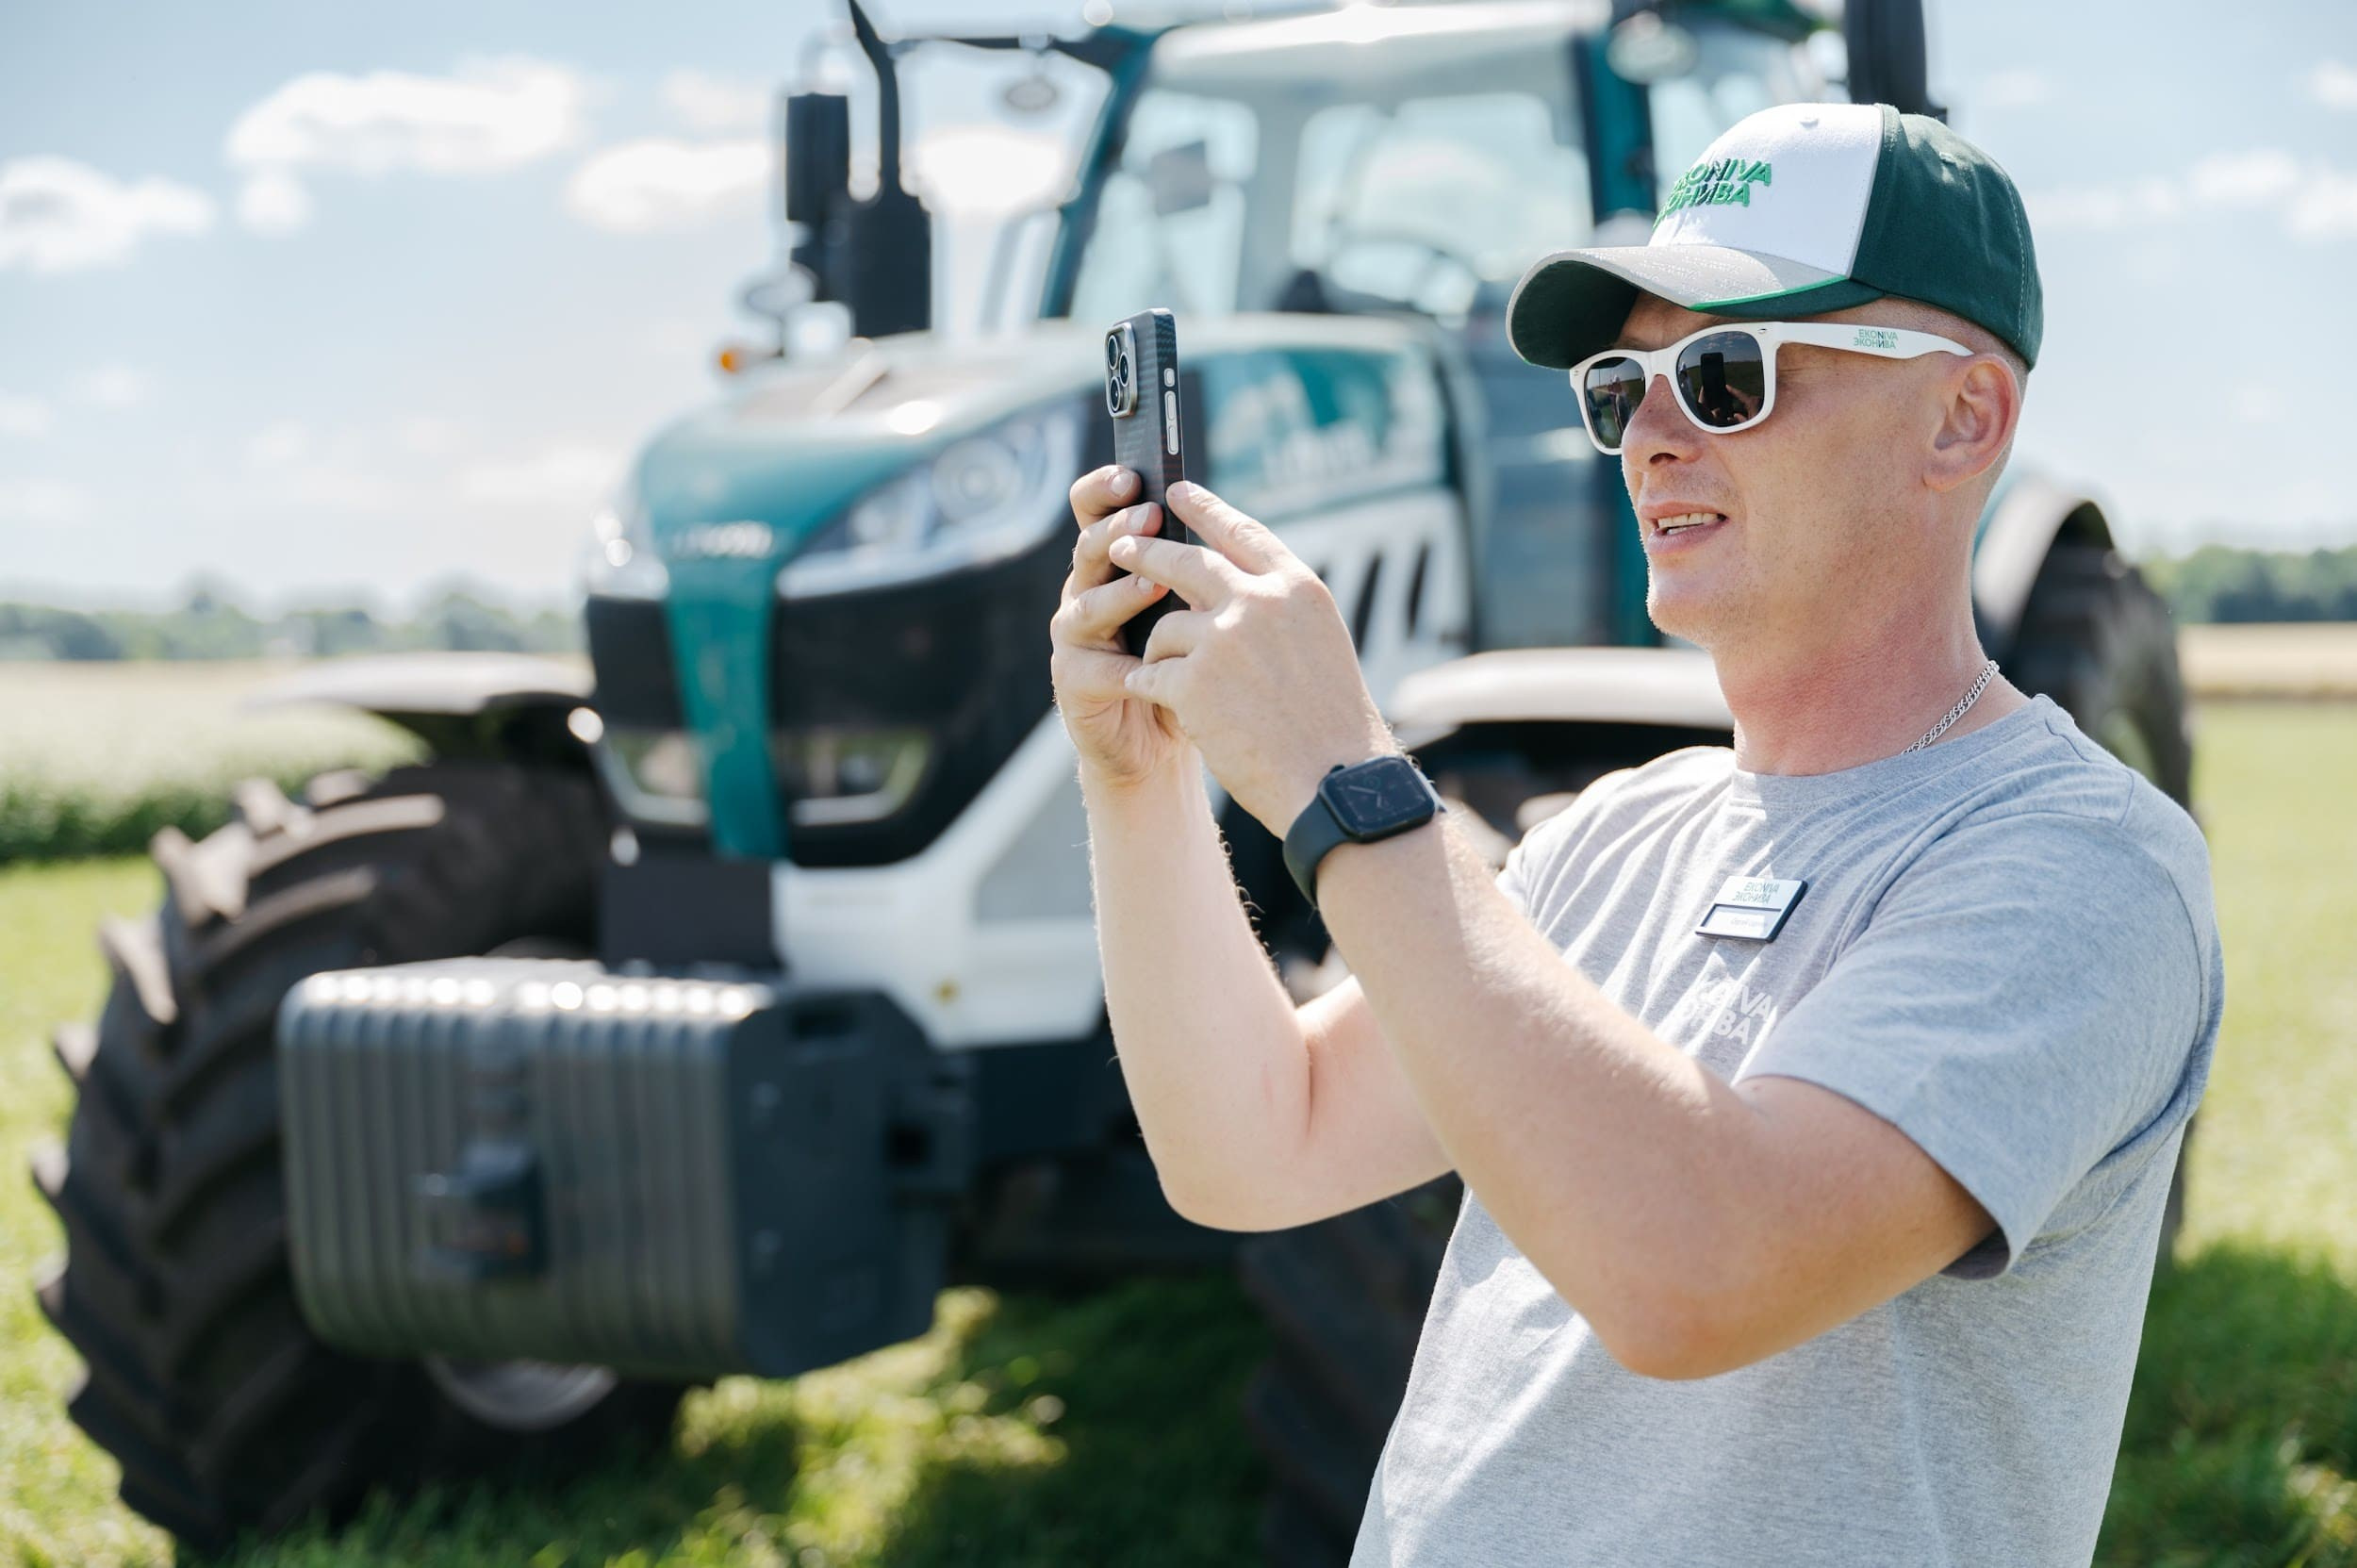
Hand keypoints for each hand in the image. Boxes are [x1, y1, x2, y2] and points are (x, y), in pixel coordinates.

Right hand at [1050, 465, 1194, 791]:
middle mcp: (1085, 592)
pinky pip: (1096, 671)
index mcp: (1112, 564)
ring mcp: (1074, 639)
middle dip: (1118, 529)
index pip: (1096, 511)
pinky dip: (1125, 669)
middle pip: (1088, 549)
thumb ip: (1192, 568)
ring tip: (1153, 585)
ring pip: (1087, 606)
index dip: (1105, 490)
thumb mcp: (1191, 607)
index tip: (1132, 475)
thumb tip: (1222, 516)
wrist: (1158, 742)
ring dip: (1121, 593)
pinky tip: (1150, 668)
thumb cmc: (1181, 663)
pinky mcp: (1074, 684)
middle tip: (1150, 516)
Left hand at [1109, 479, 1396, 833]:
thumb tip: (1230, 586)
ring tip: (1186, 687)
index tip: (1177, 492)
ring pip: (1163, 628)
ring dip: (1163, 655)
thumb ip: (1277, 609)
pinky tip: (1165, 707)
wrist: (1335, 782)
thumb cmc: (1333, 725)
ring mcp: (1223, 639)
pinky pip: (1150, 673)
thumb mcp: (1319, 644)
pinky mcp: (1191, 682)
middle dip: (1147, 552)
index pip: (1242, 533)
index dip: (1205, 510)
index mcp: (1298, 589)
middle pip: (1186, 562)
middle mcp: (1260, 602)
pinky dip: (1152, 689)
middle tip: (1123, 546)